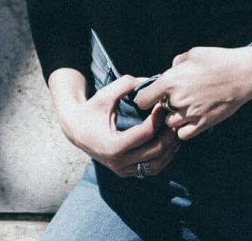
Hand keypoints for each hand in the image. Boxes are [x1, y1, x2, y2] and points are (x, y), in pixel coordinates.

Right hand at [61, 74, 182, 177]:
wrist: (76, 130)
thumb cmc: (91, 110)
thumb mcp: (105, 95)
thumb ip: (124, 84)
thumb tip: (147, 80)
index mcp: (113, 145)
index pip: (146, 133)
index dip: (158, 118)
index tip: (163, 105)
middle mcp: (118, 162)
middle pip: (155, 151)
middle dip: (169, 134)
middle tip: (174, 118)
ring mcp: (122, 170)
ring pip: (156, 165)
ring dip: (169, 149)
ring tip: (175, 131)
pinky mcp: (125, 172)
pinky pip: (151, 169)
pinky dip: (163, 157)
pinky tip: (167, 142)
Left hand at [134, 43, 251, 139]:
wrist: (242, 75)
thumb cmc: (217, 60)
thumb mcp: (191, 54)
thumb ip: (175, 64)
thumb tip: (169, 72)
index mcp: (170, 81)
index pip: (143, 99)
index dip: (144, 99)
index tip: (148, 97)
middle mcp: (177, 100)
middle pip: (158, 111)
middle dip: (163, 106)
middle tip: (173, 99)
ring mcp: (190, 114)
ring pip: (170, 124)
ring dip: (173, 118)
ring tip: (183, 108)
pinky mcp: (203, 124)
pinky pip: (183, 134)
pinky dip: (183, 129)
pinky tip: (190, 119)